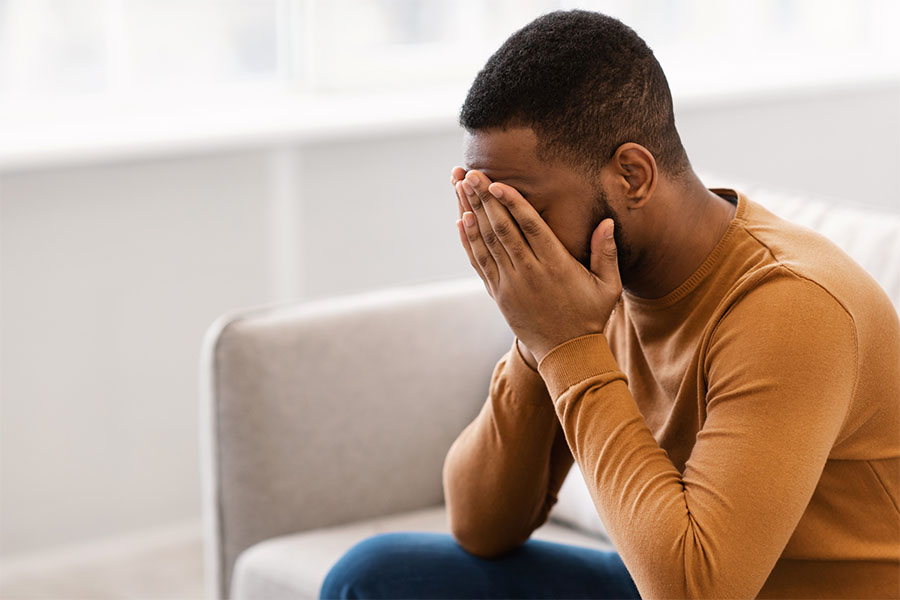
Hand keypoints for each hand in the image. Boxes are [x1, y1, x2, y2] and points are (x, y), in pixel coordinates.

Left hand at [450, 167, 621, 364]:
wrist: (566, 354)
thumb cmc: (590, 316)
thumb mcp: (608, 286)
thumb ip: (606, 253)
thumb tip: (607, 221)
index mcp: (556, 265)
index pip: (530, 227)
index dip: (511, 203)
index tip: (496, 183)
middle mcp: (529, 272)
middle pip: (502, 229)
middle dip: (483, 199)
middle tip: (469, 173)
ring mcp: (510, 284)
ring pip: (486, 242)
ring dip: (471, 212)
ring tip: (459, 186)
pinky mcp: (499, 294)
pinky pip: (479, 263)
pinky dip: (468, 241)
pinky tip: (460, 219)